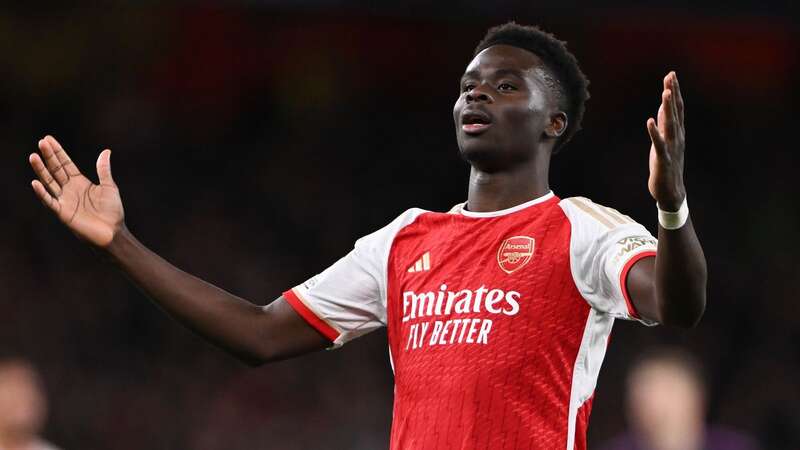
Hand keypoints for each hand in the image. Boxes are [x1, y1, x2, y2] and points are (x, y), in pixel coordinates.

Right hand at [29, 135, 123, 247]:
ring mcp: (64, 200)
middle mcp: (69, 189)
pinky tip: (35, 183)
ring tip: (33, 157)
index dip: (57, 152)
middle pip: (55, 170)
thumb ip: (104, 170)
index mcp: (80, 182)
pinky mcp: (63, 213)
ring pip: (49, 182)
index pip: (65, 163)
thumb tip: (106, 151)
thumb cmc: (112, 211)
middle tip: (41, 142)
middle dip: (48, 156)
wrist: (113, 232)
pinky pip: (50, 202)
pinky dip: (42, 193)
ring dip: (41, 170)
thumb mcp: (109, 187)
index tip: (47, 139)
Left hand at [647, 71, 685, 210]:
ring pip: (670, 125)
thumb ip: (665, 124)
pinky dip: (654, 132)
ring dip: (667, 109)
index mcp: (677, 132)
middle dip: (672, 94)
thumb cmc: (667, 165)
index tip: (671, 75)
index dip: (675, 91)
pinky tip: (649, 121)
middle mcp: (677, 137)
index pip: (677, 108)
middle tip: (670, 76)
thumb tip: (662, 106)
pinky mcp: (663, 159)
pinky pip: (658, 144)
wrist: (671, 192)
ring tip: (665, 93)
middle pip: (675, 112)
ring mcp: (671, 148)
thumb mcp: (665, 141)